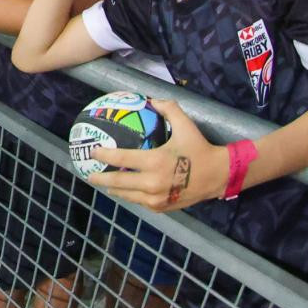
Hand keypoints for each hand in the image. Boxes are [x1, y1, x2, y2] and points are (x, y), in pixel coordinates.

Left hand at [89, 100, 227, 211]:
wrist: (219, 175)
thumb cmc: (200, 148)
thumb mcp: (186, 125)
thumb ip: (168, 108)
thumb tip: (152, 100)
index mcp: (155, 162)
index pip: (122, 158)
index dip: (104, 154)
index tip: (93, 150)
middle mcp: (153, 183)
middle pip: (118, 182)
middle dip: (100, 178)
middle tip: (89, 173)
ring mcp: (157, 198)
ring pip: (127, 195)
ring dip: (113, 189)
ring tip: (103, 183)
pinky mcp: (163, 206)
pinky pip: (140, 202)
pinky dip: (130, 196)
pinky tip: (124, 191)